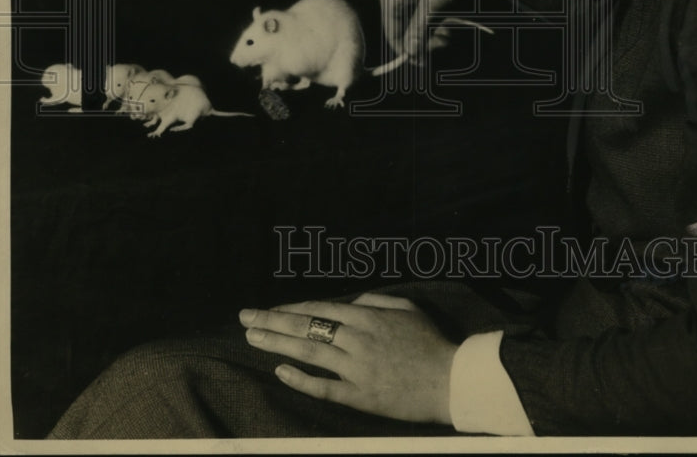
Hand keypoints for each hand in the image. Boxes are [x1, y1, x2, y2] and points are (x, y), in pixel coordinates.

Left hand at [239, 292, 458, 423]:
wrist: (451, 380)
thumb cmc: (430, 342)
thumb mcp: (406, 308)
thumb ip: (374, 301)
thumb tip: (349, 303)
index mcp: (367, 316)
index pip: (319, 308)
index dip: (290, 307)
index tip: (269, 308)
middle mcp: (357, 339)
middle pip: (306, 326)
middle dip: (272, 320)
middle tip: (244, 318)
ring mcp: (357, 368)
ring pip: (309, 352)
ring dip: (276, 343)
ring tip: (251, 338)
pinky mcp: (360, 396)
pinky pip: (324, 387)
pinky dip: (300, 379)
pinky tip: (280, 370)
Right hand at [378, 0, 472, 60]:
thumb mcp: (432, 5)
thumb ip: (418, 30)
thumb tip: (409, 53)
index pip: (392, 31)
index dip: (407, 50)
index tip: (421, 63)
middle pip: (401, 24)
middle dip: (422, 36)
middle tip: (444, 42)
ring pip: (410, 14)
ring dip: (427, 26)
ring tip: (447, 31)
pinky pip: (414, 3)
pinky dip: (427, 13)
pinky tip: (441, 18)